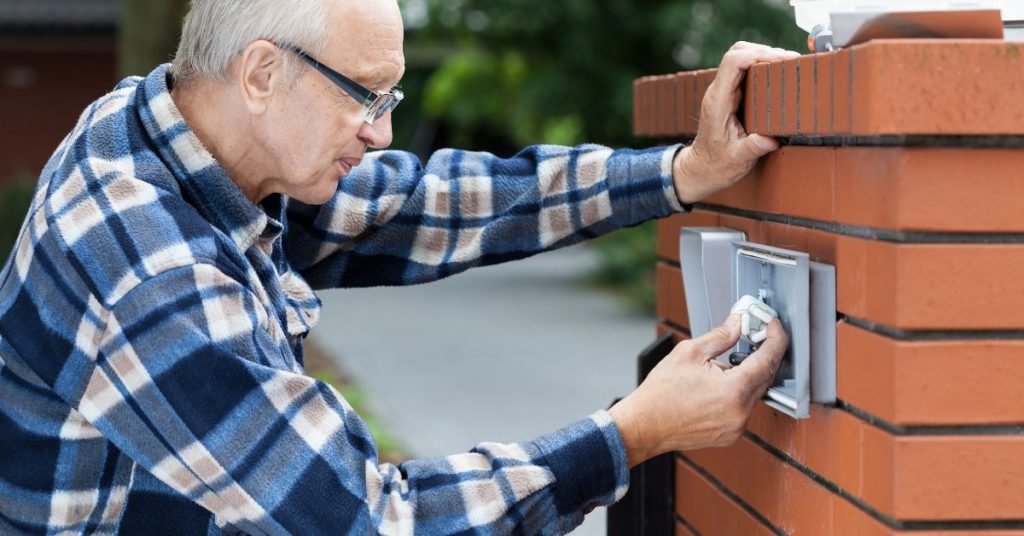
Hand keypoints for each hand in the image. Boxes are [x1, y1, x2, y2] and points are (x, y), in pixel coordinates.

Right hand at [609, 315, 787, 467]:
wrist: (644, 426)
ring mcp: (736, 427)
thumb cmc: (660, 394)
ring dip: (749, 374)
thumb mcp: (689, 353)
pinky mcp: (730, 434)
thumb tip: (738, 324)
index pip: (768, 359)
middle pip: (766, 377)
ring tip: (727, 362)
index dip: (775, 338)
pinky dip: (740, 392)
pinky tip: (721, 383)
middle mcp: (740, 413)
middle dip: (763, 354)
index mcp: (733, 391)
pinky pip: (744, 408)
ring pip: (755, 393)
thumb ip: (720, 337)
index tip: (774, 326)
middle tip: (754, 335)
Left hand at [672, 42, 800, 204]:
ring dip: (765, 56)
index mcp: (718, 101)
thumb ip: (751, 148)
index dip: (759, 54)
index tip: (784, 60)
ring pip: (742, 58)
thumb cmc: (716, 165)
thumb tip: (770, 140)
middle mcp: (719, 91)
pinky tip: (779, 75)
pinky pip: (745, 70)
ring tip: (789, 66)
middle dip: (766, 51)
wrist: (701, 169)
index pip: (733, 62)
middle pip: (738, 52)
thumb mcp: (736, 160)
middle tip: (792, 62)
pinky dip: (763, 66)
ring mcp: (724, 91)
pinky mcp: (730, 95)